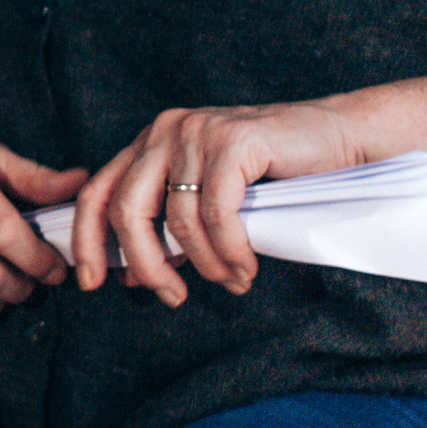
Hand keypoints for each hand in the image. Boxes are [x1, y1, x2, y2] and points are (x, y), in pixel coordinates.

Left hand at [71, 90, 426, 304]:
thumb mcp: (208, 197)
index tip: (92, 282)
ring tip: (230, 281)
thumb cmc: (276, 174)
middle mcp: (165, 130)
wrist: (341, 138)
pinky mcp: (234, 141)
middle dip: (145, 265)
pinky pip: (217, 214)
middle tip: (172, 297)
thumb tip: (130, 273)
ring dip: (204, 265)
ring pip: (177, 220)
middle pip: (127, 211)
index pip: (96, 193)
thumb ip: (168, 224)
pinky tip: (244, 268)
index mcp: (150, 142)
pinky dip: (229, 251)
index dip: (86, 241)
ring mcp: (199, 131)